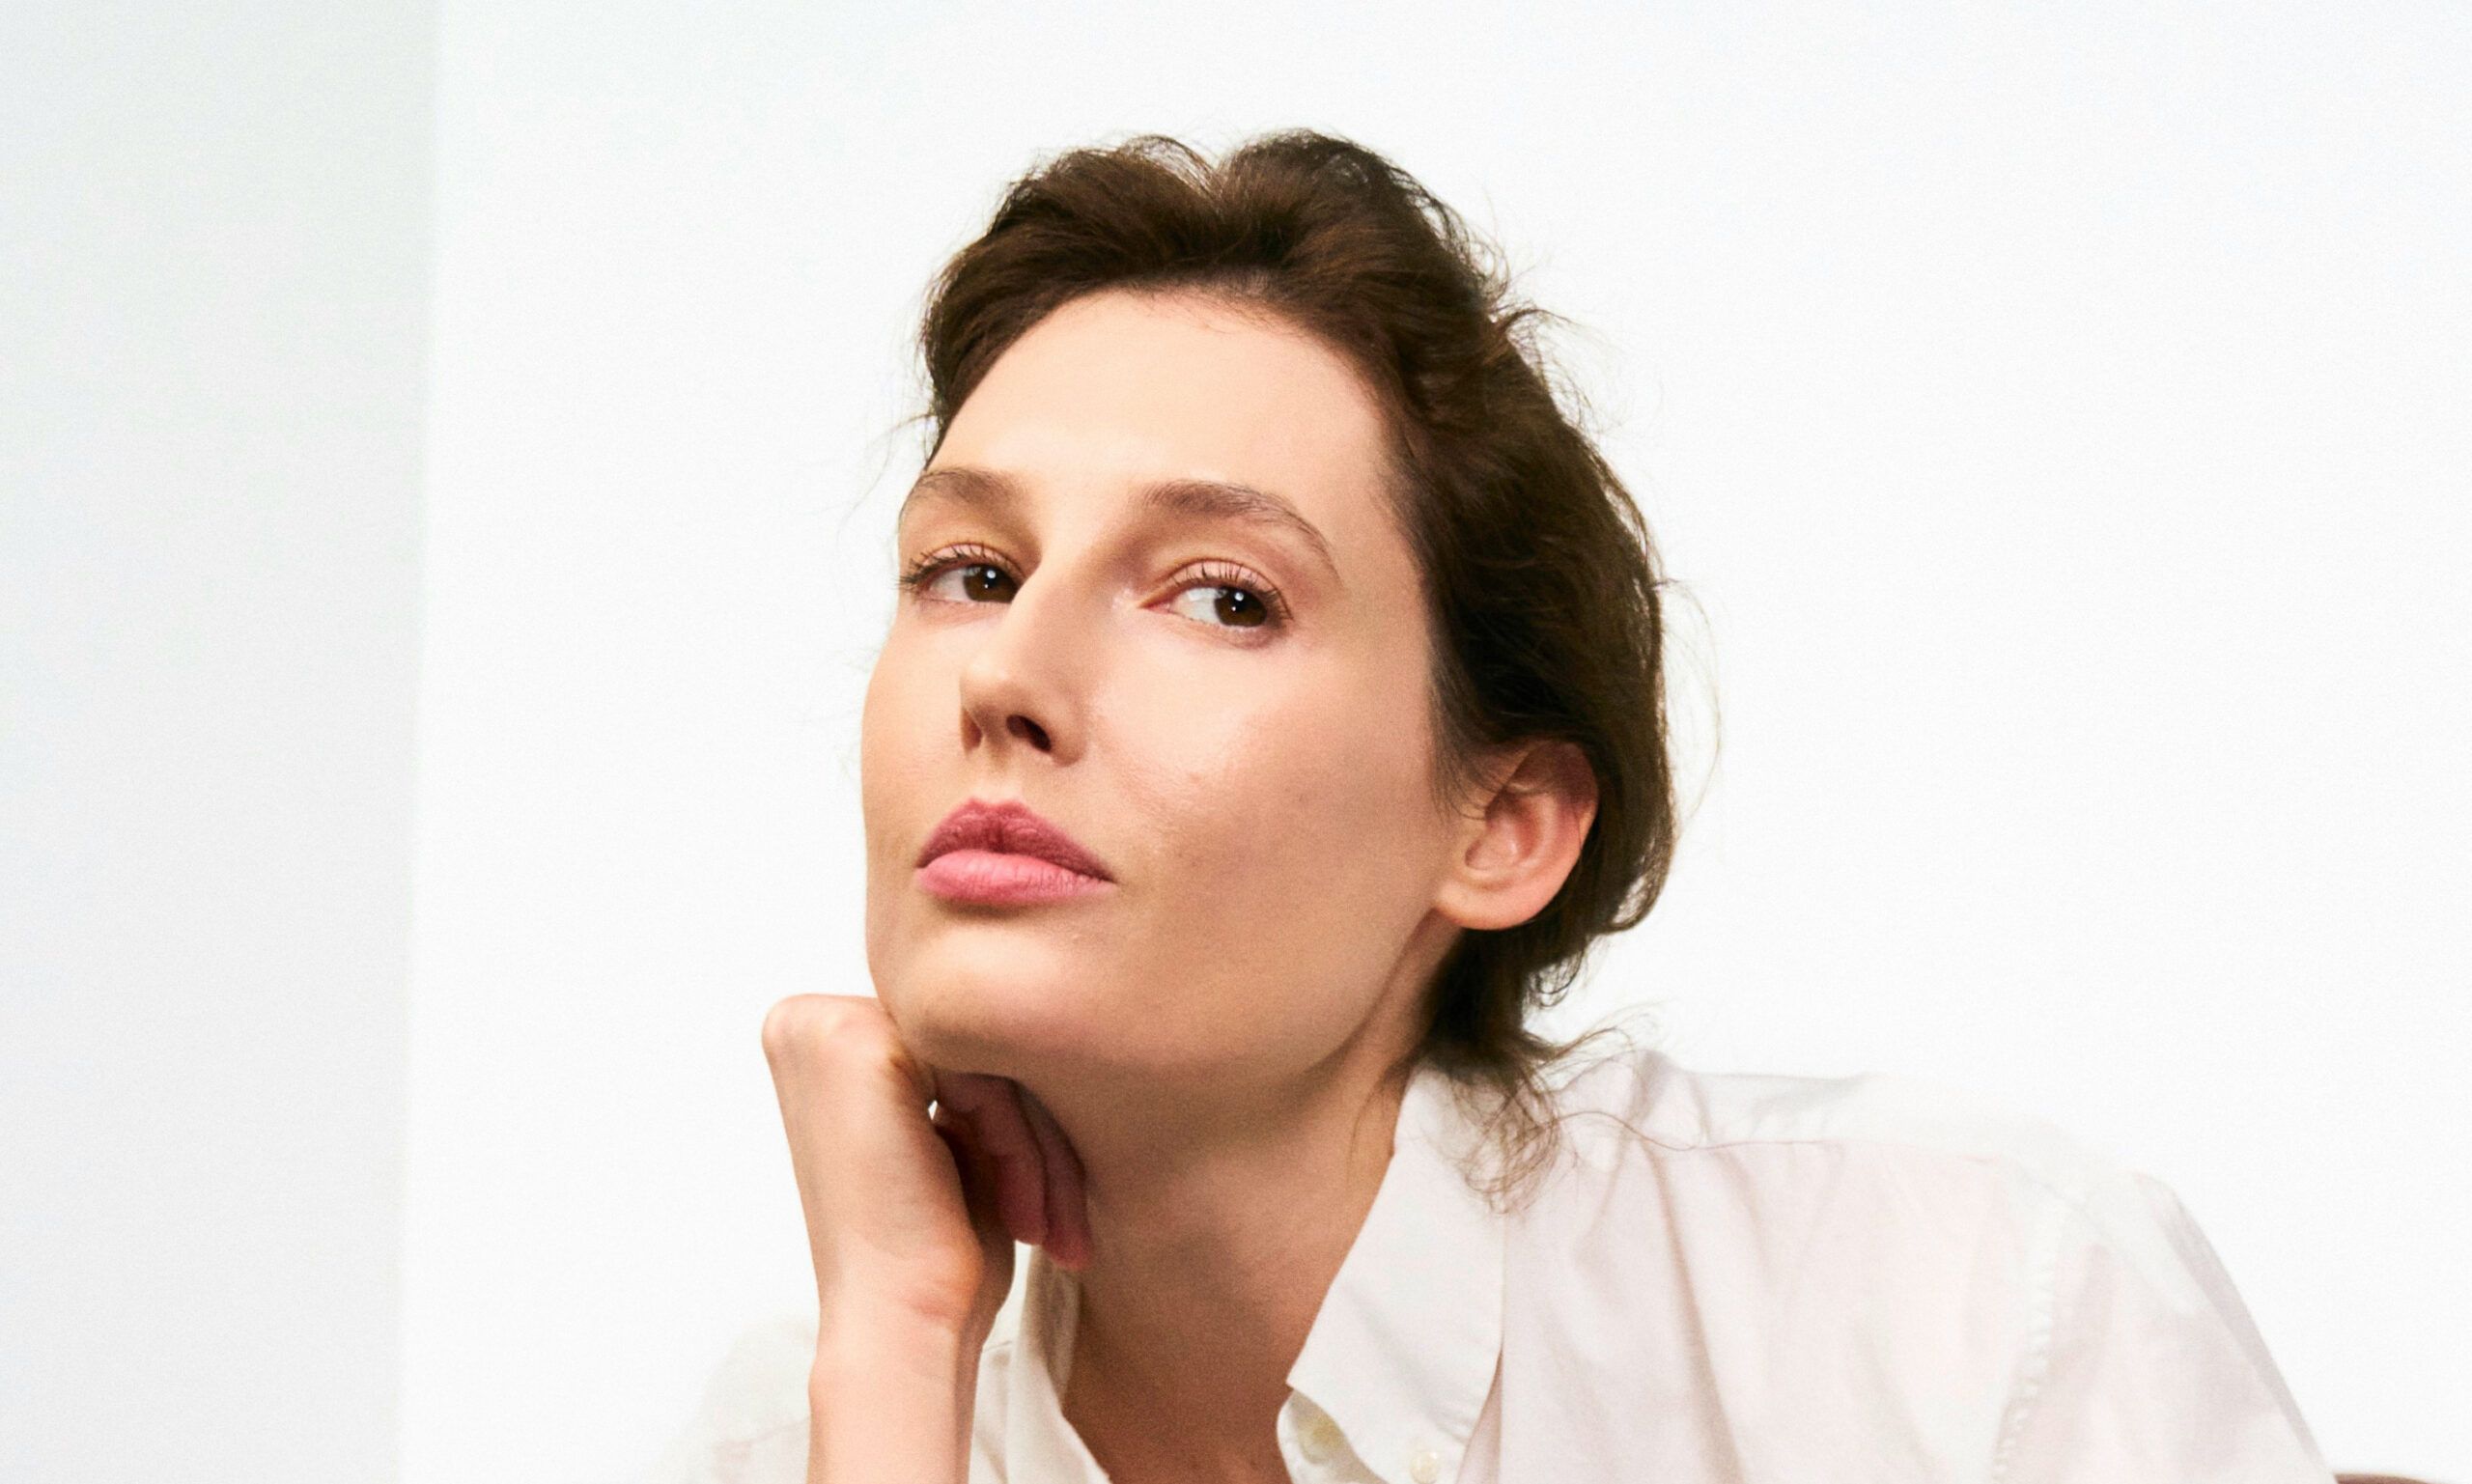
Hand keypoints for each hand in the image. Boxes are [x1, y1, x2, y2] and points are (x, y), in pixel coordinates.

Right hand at [760, 993, 1090, 1344]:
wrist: (904, 1327)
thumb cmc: (931, 1252)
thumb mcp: (948, 1135)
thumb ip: (964, 1067)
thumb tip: (1027, 1006)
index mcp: (813, 1036)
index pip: (952, 1039)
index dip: (1011, 1112)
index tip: (1050, 1192)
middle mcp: (805, 1022)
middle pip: (968, 1040)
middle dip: (1030, 1125)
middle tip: (1061, 1214)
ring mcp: (827, 1026)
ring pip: (985, 1054)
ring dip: (1034, 1143)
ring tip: (1048, 1221)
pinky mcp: (862, 1044)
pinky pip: (984, 1070)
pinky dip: (1021, 1143)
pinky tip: (1025, 1212)